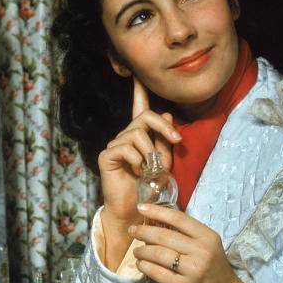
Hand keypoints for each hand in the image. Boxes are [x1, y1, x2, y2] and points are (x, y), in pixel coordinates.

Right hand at [97, 77, 181, 267]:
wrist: (135, 210)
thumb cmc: (150, 187)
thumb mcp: (165, 160)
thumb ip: (166, 138)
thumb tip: (166, 114)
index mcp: (139, 134)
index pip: (139, 106)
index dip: (139, 89)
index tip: (137, 72)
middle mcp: (125, 136)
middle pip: (145, 116)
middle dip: (164, 127)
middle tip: (177, 142)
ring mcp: (114, 145)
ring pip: (137, 133)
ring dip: (150, 152)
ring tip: (149, 170)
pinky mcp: (106, 156)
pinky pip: (127, 147)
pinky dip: (137, 160)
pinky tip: (137, 173)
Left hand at [129, 201, 245, 282]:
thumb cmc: (214, 271)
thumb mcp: (209, 247)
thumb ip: (189, 235)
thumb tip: (159, 222)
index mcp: (208, 237)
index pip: (178, 218)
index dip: (157, 211)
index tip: (141, 208)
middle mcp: (202, 252)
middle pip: (164, 235)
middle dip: (143, 232)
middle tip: (133, 231)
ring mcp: (193, 270)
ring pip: (158, 253)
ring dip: (142, 251)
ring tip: (137, 251)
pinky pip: (157, 273)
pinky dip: (144, 266)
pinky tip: (141, 264)